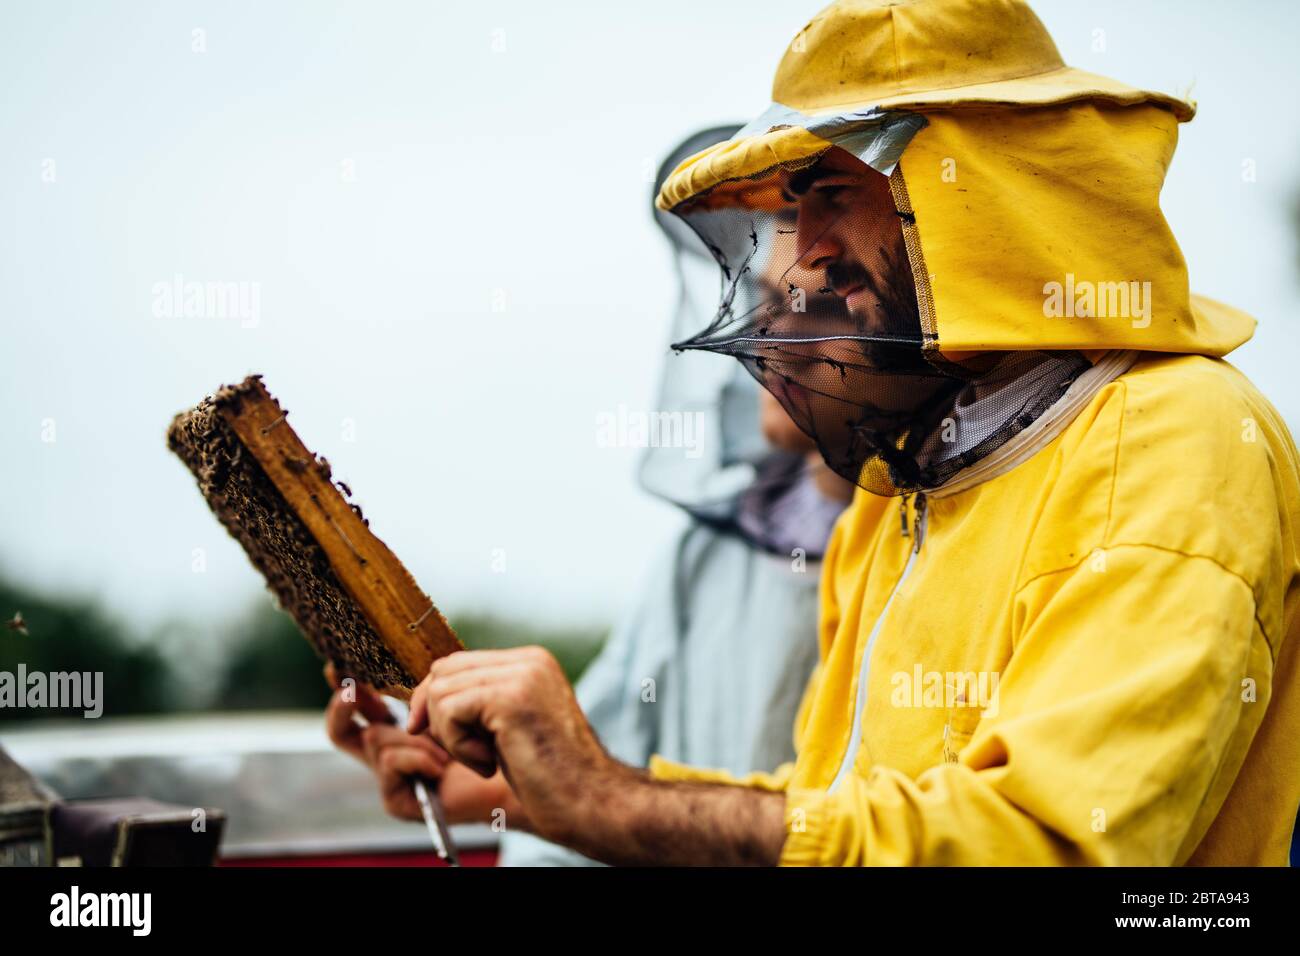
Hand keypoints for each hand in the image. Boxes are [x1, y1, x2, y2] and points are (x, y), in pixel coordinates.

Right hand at [323, 663, 514, 823]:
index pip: (360, 705)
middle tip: (351, 691)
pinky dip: (419, 758)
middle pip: (340, 730)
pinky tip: (442, 767)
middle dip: (341, 707)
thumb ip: (430, 688)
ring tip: (450, 748)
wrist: (510, 773)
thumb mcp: (453, 703)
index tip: (335, 667)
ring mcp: (388, 777)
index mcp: (396, 726)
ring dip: (415, 738)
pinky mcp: (395, 800)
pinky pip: (392, 762)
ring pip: (376, 739)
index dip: (342, 686)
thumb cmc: (487, 736)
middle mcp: (386, 752)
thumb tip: (414, 669)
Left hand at [407, 647, 620, 844]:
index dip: (434, 697)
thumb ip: (481, 702)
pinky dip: (459, 746)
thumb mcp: (510, 727)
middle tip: (464, 752)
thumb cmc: (550, 776)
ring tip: (487, 759)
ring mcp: (522, 675)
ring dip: (451, 736)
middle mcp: (529, 660)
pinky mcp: (511, 698)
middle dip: (435, 715)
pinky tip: (490, 763)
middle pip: (445, 670)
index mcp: (532, 662)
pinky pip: (450, 711)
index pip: (459, 662)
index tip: (428, 730)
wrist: (589, 801)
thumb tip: (424, 696)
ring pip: (441, 691)